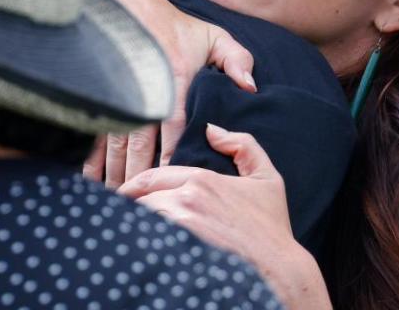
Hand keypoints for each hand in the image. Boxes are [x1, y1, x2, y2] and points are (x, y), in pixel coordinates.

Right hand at [84, 0, 255, 186]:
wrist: (133, 7)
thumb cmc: (180, 29)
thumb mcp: (215, 37)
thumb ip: (237, 61)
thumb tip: (250, 87)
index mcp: (177, 79)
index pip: (174, 122)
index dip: (171, 152)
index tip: (171, 178)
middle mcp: (147, 91)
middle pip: (141, 142)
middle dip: (141, 175)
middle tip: (143, 206)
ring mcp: (123, 96)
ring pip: (117, 143)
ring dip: (115, 174)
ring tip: (117, 201)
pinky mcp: (106, 99)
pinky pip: (96, 134)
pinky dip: (92, 160)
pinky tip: (91, 182)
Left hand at [118, 125, 332, 309]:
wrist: (278, 269)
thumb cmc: (272, 227)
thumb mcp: (267, 179)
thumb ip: (243, 145)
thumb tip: (212, 129)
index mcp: (201, 179)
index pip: (151, 177)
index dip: (134, 186)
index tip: (123, 194)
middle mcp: (186, 199)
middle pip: (140, 200)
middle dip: (130, 206)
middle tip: (120, 216)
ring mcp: (179, 226)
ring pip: (141, 221)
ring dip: (134, 225)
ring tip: (126, 234)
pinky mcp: (176, 252)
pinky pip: (146, 243)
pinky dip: (140, 243)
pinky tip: (140, 250)